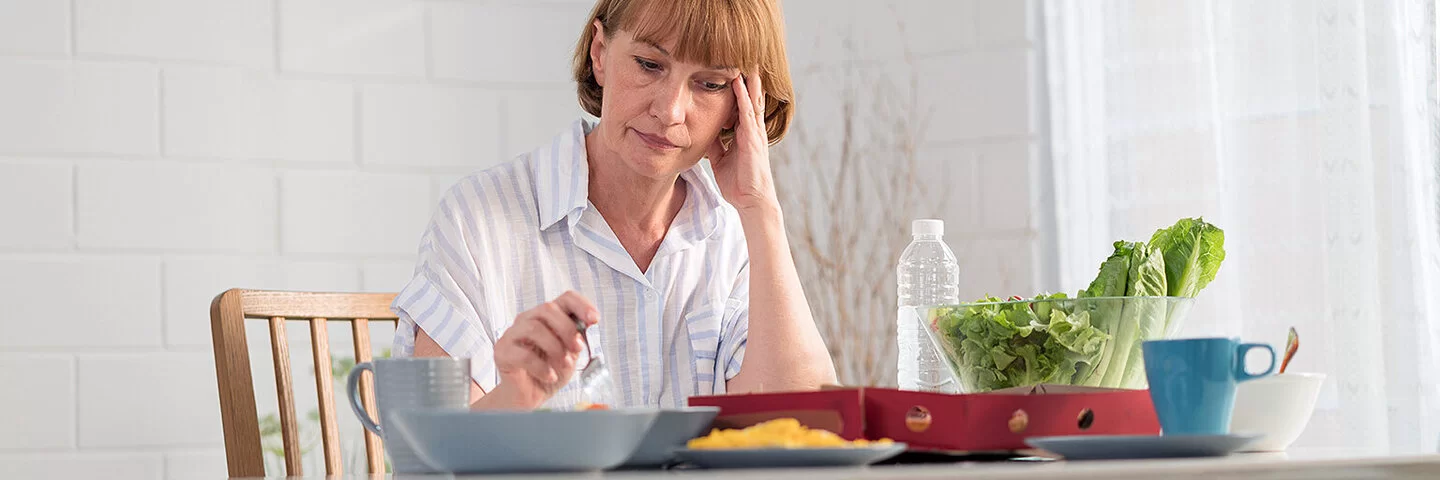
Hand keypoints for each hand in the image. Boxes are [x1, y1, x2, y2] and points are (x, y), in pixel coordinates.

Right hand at [491, 291, 598, 408]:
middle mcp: (528, 320)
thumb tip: (589, 323)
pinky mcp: (502, 352)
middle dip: (567, 329)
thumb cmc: (550, 371)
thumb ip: (578, 337)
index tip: (594, 319)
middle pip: (548, 309)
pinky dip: (541, 367)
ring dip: (555, 348)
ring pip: (534, 328)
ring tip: (565, 364)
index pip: (565, 298)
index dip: (582, 305)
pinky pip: (523, 354)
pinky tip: (550, 376)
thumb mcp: (571, 353)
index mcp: (547, 317)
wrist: (530, 396)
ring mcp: (512, 334)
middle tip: (578, 349)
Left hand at [708, 71, 779, 214]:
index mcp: (745, 135)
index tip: (733, 72)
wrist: (750, 200)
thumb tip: (702, 131)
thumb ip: (714, 144)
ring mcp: (754, 134)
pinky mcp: (753, 139)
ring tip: (746, 62)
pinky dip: (743, 97)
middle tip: (744, 60)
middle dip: (748, 81)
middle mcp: (752, 131)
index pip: (742, 107)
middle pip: (750, 99)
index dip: (738, 90)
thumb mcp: (720, 158)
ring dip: (749, 82)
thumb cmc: (738, 182)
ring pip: (752, 101)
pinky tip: (739, 84)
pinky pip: (748, 113)